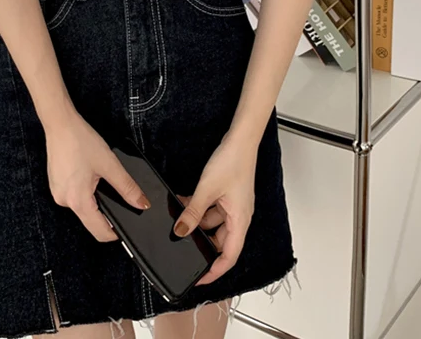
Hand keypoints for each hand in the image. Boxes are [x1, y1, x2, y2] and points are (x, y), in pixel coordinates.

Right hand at [45, 112, 149, 240]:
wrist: (60, 124)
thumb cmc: (81, 141)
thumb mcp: (110, 164)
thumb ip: (127, 187)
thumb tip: (142, 203)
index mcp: (78, 201)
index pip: (99, 232)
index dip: (116, 234)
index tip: (128, 228)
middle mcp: (65, 202)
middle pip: (91, 221)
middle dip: (107, 214)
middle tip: (120, 198)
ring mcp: (58, 194)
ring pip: (83, 208)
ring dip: (96, 201)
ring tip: (102, 180)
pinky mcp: (56, 186)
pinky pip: (75, 197)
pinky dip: (86, 193)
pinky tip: (90, 175)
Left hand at [174, 135, 257, 284]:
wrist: (240, 139)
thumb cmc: (233, 161)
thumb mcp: (207, 190)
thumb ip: (193, 213)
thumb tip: (180, 232)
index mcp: (240, 221)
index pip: (229, 257)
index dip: (215, 272)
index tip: (199, 280)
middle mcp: (239, 217)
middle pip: (220, 242)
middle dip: (201, 244)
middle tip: (182, 246)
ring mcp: (234, 206)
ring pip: (214, 225)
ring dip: (197, 223)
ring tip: (180, 218)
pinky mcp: (228, 195)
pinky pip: (213, 210)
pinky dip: (199, 209)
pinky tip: (185, 202)